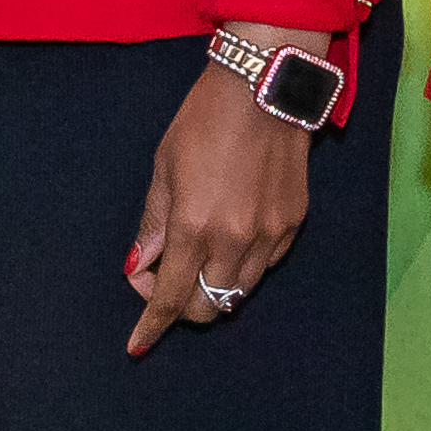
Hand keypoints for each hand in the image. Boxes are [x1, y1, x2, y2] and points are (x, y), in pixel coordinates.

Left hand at [123, 28, 326, 358]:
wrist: (265, 87)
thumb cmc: (204, 119)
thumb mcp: (164, 168)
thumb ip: (153, 224)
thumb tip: (139, 265)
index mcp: (194, 226)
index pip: (170, 297)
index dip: (150, 325)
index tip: (137, 344)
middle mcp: (235, 240)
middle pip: (208, 307)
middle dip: (181, 306)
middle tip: (162, 278)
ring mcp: (270, 235)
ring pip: (239, 292)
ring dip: (213, 286)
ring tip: (196, 256)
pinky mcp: (294, 224)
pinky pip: (264, 266)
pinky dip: (242, 265)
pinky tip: (230, 236)